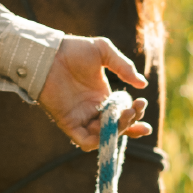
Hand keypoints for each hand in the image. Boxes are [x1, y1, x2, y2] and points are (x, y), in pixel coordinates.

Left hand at [37, 36, 151, 151]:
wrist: (48, 53)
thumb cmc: (72, 50)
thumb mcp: (103, 51)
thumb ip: (124, 66)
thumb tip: (143, 85)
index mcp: (102, 96)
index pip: (122, 114)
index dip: (136, 116)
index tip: (142, 104)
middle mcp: (93, 110)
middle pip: (117, 128)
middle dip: (131, 122)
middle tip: (135, 109)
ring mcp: (81, 118)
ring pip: (103, 137)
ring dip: (117, 130)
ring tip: (124, 114)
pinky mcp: (68, 123)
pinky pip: (84, 141)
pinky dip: (97, 141)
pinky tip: (106, 127)